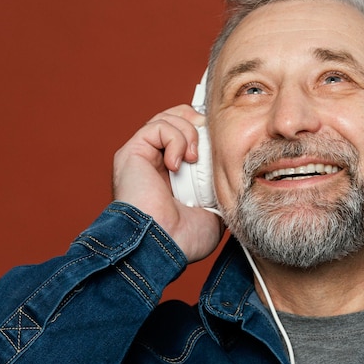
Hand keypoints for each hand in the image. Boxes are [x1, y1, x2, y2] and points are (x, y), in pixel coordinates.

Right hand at [112, 105, 223, 261]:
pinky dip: (175, 138)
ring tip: (193, 158)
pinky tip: (178, 164)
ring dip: (188, 133)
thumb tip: (231, 181)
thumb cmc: (184, 239)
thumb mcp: (214, 214)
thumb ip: (218, 193)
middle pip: (178, 120)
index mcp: (173, 177)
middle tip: (208, 146)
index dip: (206, 135)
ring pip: (168, 119)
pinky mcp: (132, 152)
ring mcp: (143, 157)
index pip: (189, 138)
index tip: (221, 146)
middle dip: (198, 127)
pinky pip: (158, 126)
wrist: (164, 244)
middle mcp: (156, 164)